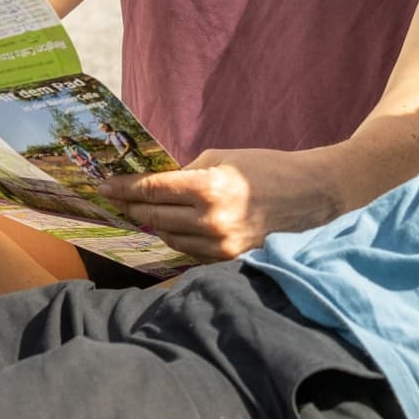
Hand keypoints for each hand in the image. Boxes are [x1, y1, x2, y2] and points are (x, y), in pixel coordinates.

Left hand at [101, 147, 349, 261]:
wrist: (314, 197)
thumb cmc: (270, 169)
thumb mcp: (226, 157)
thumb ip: (189, 172)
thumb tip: (159, 183)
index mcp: (210, 189)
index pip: (153, 190)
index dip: (124, 188)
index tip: (104, 185)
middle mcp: (212, 221)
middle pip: (154, 217)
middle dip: (132, 206)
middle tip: (115, 198)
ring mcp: (221, 246)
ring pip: (169, 238)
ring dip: (153, 225)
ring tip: (142, 212)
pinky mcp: (230, 261)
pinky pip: (190, 252)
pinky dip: (178, 239)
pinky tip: (172, 227)